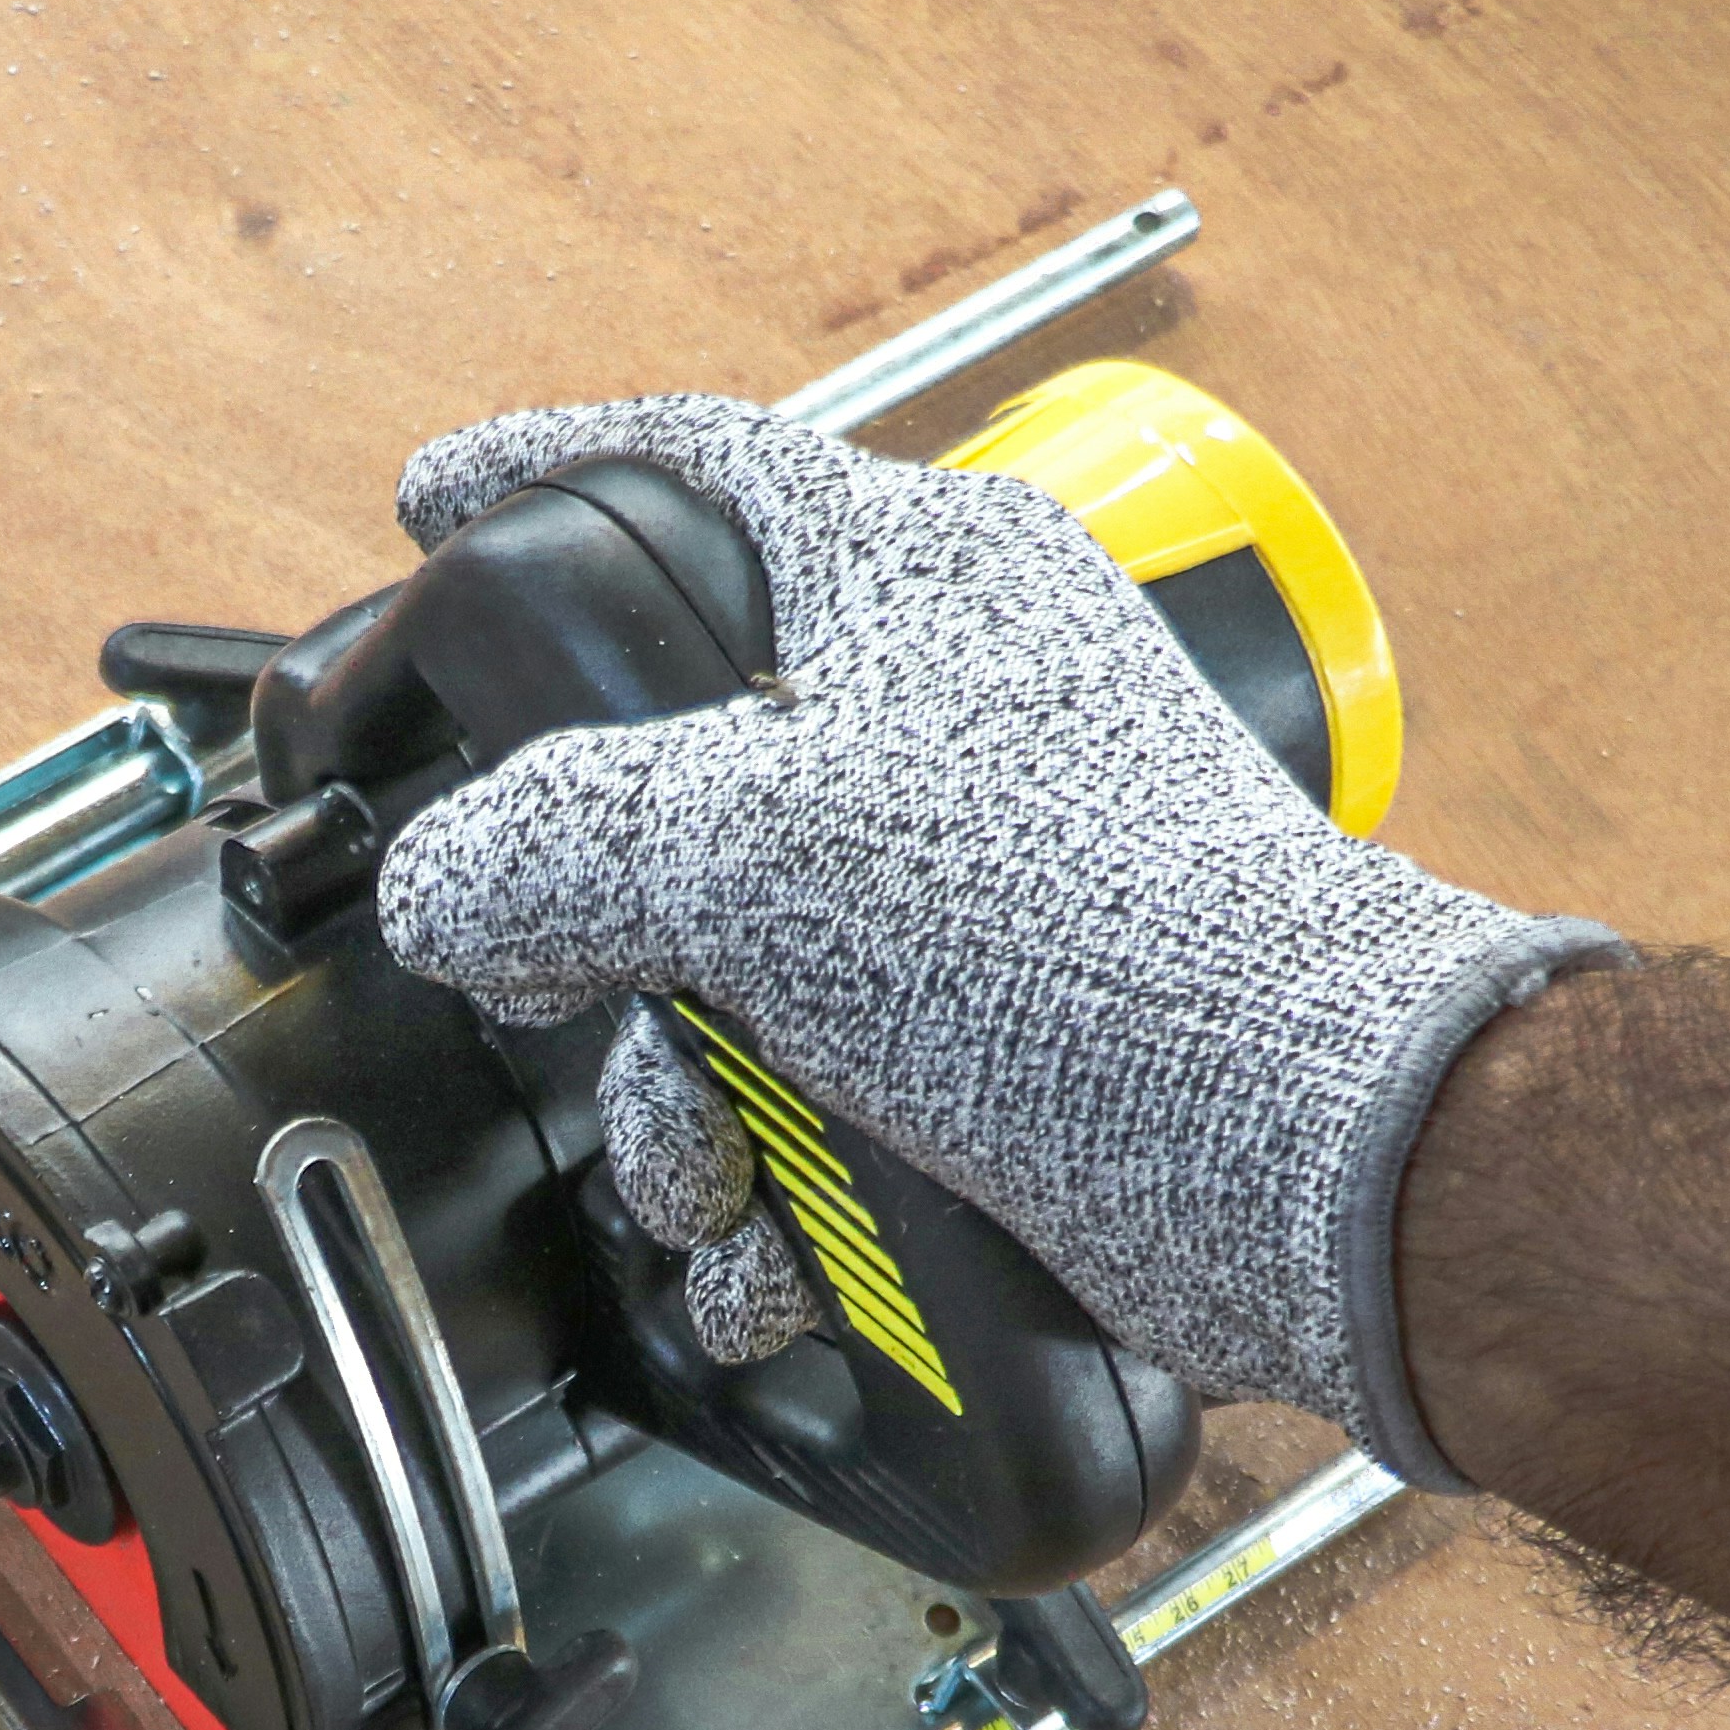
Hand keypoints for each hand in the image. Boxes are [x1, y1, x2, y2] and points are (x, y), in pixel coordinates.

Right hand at [374, 392, 1611, 1483]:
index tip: (434, 507)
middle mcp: (948, 718)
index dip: (542, 475)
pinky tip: (782, 1263)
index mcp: (916, 581)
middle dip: (594, 952)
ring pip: (726, 988)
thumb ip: (558, 841)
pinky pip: (817, 1113)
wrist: (1295, 1164)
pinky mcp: (1003, 1050)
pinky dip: (779, 1204)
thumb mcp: (757, 841)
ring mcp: (978, 895)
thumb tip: (449, 884)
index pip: (694, 466)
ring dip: (682, 1120)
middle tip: (560, 995)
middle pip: (669, 797)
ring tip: (720, 1186)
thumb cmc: (1089, 943)